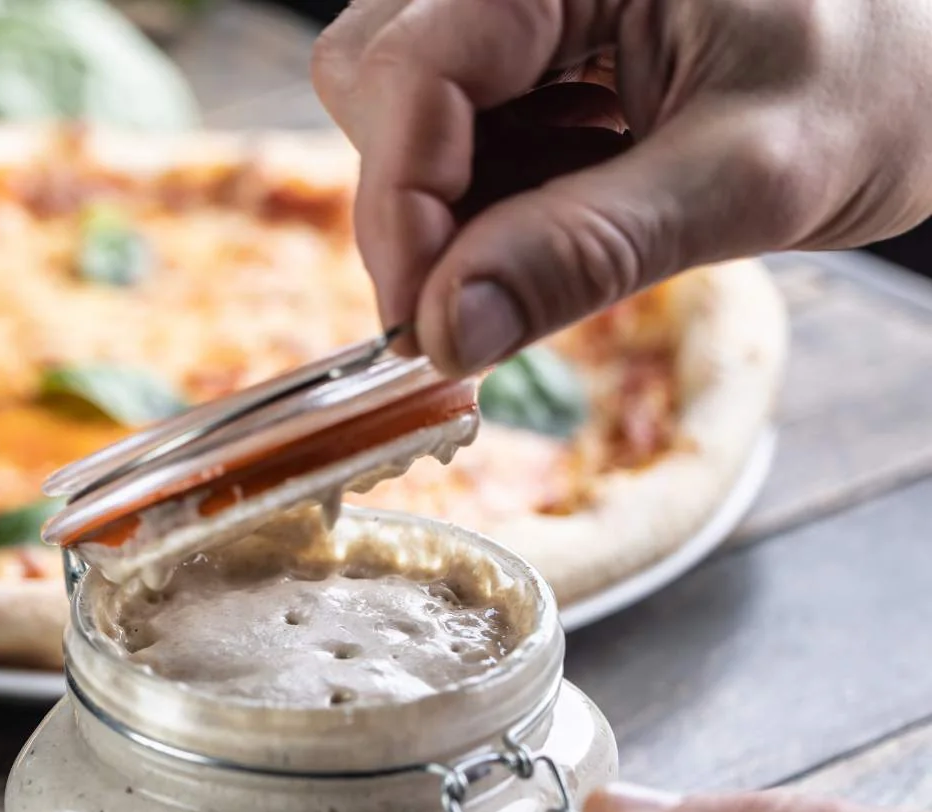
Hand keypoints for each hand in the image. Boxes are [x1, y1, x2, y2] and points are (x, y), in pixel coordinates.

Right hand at [311, 0, 931, 373]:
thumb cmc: (882, 80)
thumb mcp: (754, 177)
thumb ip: (589, 250)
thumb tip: (448, 330)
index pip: (409, 71)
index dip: (401, 208)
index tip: (426, 328)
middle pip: (376, 78)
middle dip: (420, 203)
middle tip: (491, 295)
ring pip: (399, 106)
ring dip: (456, 202)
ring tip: (573, 226)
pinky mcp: (530, 35)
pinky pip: (453, 120)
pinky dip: (492, 189)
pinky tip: (579, 198)